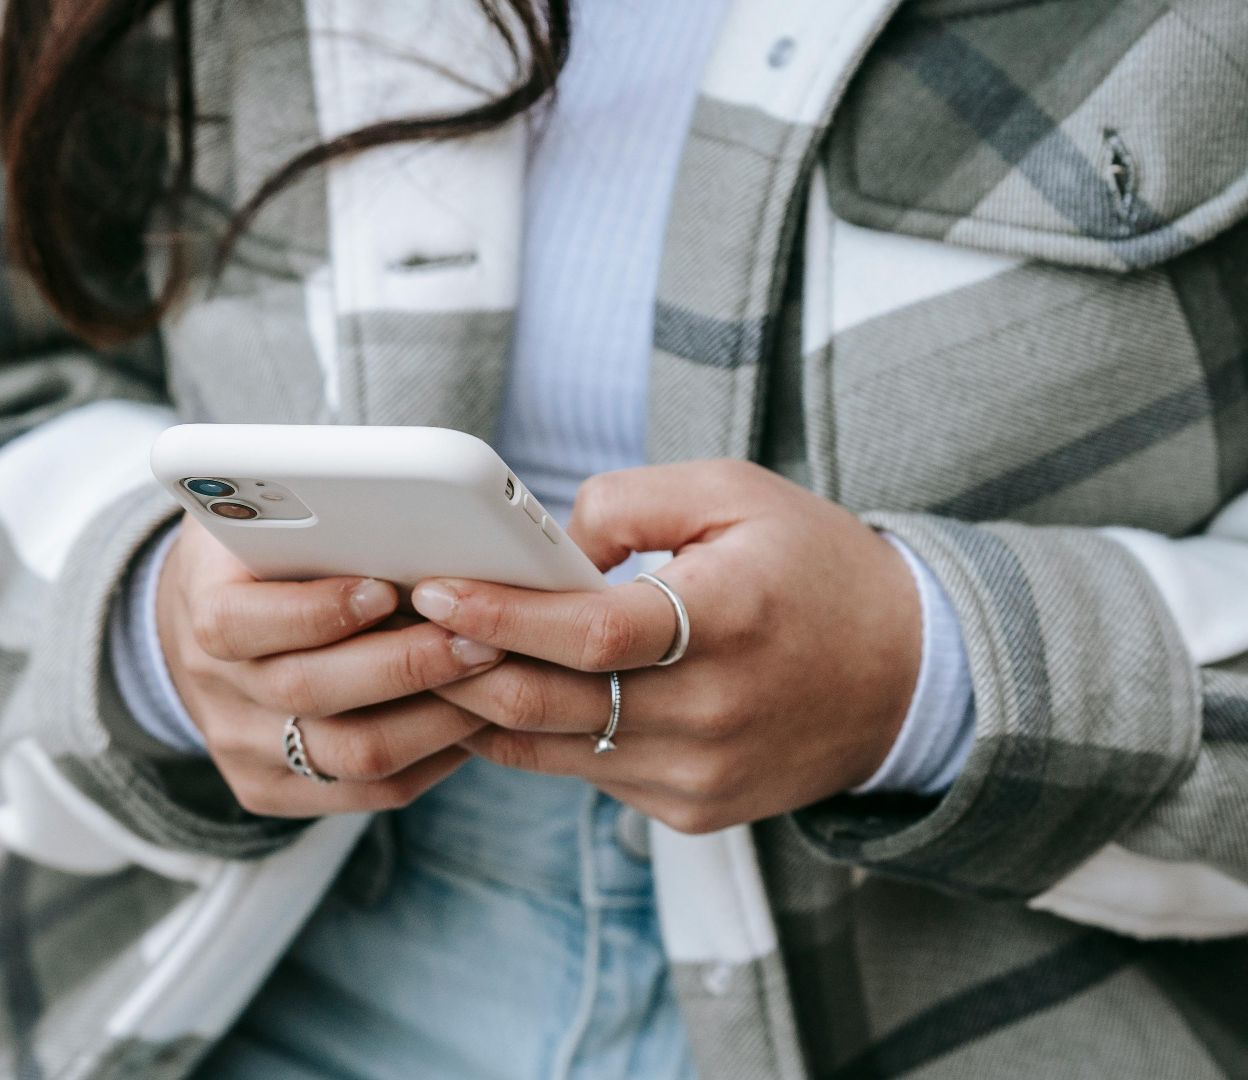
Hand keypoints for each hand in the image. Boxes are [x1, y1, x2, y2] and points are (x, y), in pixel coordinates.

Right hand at [155, 517, 503, 817]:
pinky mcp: (272, 790)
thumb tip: (402, 510)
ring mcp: (242, 748)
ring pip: (352, 755)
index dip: (316, 612)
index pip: (240, 623)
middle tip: (480, 639)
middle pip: (310, 693)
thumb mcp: (262, 516)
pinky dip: (433, 756)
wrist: (201, 629)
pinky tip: (473, 718)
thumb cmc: (257, 553)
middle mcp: (214, 688)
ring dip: (436, 718)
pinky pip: (369, 792)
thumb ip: (309, 515)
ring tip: (490, 678)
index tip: (385, 589)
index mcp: (201, 607)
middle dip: (407, 666)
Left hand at [411, 461, 920, 833]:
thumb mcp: (738, 492)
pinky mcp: (692, 809)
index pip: (592, 634)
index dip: (503, 617)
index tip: (435, 589)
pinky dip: (536, 737)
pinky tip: (504, 695)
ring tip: (430, 659)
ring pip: (552, 750)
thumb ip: (632, 501)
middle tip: (399, 627)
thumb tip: (545, 546)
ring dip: (481, 708)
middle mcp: (714, 711)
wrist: (910, 678)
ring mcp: (702, 773)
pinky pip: (587, 773)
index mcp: (730, 619)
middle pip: (551, 704)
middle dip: (461, 667)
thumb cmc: (813, 568)